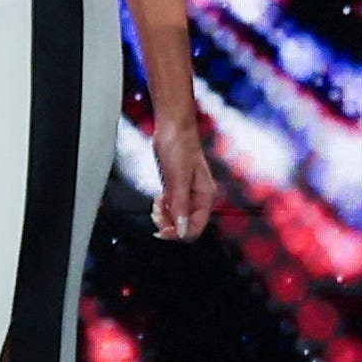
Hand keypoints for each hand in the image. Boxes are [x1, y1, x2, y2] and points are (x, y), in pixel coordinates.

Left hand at [150, 109, 217, 241]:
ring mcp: (187, 193)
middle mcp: (198, 197)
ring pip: (175, 217)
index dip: (179, 233)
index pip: (195, 228)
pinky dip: (161, 207)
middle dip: (168, 223)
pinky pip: (170, 206)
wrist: (172, 127)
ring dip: (163, 215)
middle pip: (184, 225)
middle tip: (156, 212)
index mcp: (205, 196)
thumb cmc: (179, 146)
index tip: (162, 231)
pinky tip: (157, 198)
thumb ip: (180, 206)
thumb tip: (182, 230)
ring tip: (156, 204)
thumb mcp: (178, 178)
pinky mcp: (176, 188)